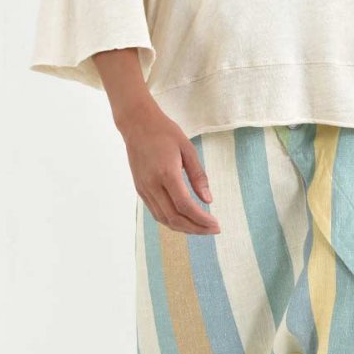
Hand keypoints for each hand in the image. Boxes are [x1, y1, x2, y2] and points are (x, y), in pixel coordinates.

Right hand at [118, 100, 220, 235]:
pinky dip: (172, 221)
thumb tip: (208, 200)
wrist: (137, 124)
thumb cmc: (165, 132)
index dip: (201, 219)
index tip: (216, 224)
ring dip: (184, 228)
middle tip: (213, 230)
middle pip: (174, 218)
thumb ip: (198, 175)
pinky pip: (156, 212)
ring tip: (201, 227)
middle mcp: (152, 185)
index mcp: (166, 173)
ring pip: (164, 219)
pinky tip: (185, 219)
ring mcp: (144, 189)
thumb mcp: (187, 148)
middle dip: (196, 228)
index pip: (185, 205)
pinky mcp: (140, 190)